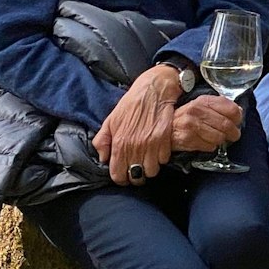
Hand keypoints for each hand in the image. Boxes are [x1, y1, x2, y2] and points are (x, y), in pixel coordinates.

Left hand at [95, 66, 179, 184]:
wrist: (154, 89)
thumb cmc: (131, 104)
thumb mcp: (110, 120)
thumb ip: (103, 141)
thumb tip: (103, 158)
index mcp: (119, 143)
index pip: (118, 174)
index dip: (120, 178)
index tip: (123, 175)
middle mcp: (134, 147)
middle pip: (136, 176)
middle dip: (136, 176)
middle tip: (137, 169)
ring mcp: (151, 144)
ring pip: (152, 171)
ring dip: (150, 168)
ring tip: (148, 160)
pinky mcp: (166, 141)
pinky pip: (164, 160)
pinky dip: (161, 158)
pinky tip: (158, 150)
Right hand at [171, 95, 242, 151]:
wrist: (165, 129)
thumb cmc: (185, 118)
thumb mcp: (201, 106)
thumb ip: (219, 106)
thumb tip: (239, 111)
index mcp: (203, 101)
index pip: (231, 109)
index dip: (238, 117)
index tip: (237, 121)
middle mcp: (196, 111)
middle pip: (227, 125)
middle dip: (233, 133)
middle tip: (233, 135)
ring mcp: (191, 125)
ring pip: (219, 137)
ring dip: (220, 140)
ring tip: (214, 137)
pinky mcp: (188, 139)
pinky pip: (210, 147)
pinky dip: (210, 146)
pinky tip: (204, 142)